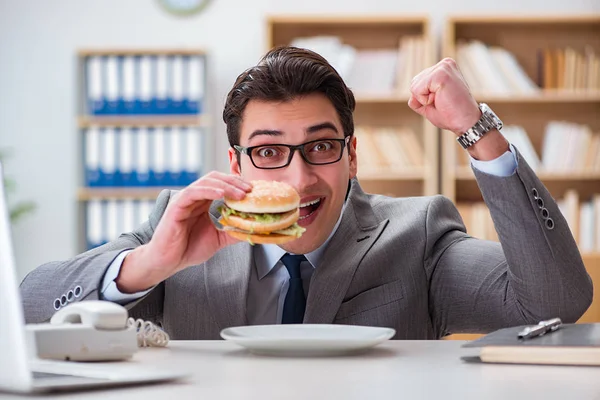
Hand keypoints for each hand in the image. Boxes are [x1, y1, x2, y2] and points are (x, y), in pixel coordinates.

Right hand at [116, 172, 251, 292]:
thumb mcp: (218, 239)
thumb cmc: (188, 249)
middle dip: (235, 182)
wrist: (168, 261)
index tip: (254, 191)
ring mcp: (185, 200)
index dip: (238, 185)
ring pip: (207, 182)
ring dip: (226, 186)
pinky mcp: (177, 206)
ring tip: (241, 193)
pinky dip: (209, 190)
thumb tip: (253, 228)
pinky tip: (221, 194)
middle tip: (250, 189)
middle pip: (217, 179)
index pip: (222, 185)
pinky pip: (193, 192)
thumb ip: (233, 231)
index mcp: (204, 203)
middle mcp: (195, 198)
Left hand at [408, 58, 508, 159]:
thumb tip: (411, 98)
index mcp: (443, 69)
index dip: (424, 97)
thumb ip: (418, 99)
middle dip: (423, 98)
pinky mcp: (441, 74)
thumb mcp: (430, 106)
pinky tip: (441, 100)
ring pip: (414, 86)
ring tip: (442, 100)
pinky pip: (417, 89)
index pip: (417, 82)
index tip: (442, 101)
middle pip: (414, 82)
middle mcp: (444, 64)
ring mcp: (443, 67)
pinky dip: (425, 100)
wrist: (466, 122)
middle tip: (442, 102)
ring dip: (424, 99)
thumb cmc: (451, 115)